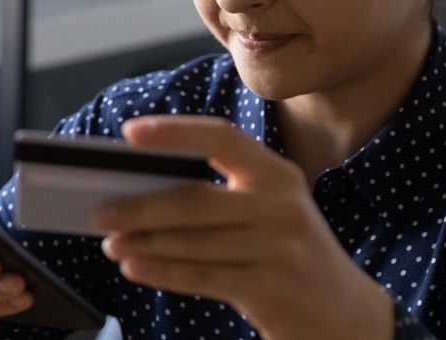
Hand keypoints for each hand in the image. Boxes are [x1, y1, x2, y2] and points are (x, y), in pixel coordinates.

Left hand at [95, 116, 394, 339]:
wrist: (344, 314)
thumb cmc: (289, 254)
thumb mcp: (271, 212)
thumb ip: (222, 195)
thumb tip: (142, 188)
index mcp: (278, 174)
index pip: (222, 137)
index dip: (174, 131)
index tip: (130, 133)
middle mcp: (283, 205)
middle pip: (196, 200)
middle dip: (141, 206)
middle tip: (101, 211)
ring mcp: (281, 248)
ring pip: (194, 243)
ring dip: (144, 243)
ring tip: (112, 244)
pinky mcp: (273, 288)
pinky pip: (203, 277)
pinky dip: (163, 271)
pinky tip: (136, 267)